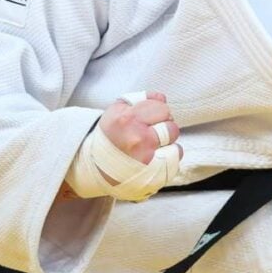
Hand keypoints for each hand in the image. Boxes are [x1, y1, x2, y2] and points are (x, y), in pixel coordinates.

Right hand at [65, 91, 182, 200]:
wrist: (95, 167)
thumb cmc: (111, 136)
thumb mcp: (116, 111)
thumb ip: (140, 99)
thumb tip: (162, 98)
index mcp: (127, 118)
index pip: (161, 107)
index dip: (158, 112)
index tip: (150, 119)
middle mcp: (136, 137)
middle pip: (171, 124)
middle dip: (165, 127)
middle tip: (153, 133)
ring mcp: (146, 157)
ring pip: (176, 143)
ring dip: (168, 144)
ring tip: (153, 147)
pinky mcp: (154, 174)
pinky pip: (175, 159)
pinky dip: (170, 158)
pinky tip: (156, 159)